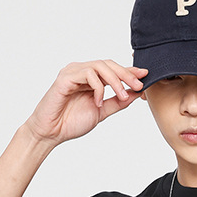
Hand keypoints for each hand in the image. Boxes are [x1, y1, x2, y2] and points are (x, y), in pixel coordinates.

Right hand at [23, 60, 148, 146]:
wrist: (51, 133)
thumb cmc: (71, 122)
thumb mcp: (101, 112)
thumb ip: (116, 103)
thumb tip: (134, 94)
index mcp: (90, 79)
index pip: (112, 70)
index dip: (129, 71)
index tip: (145, 76)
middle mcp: (81, 72)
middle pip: (108, 64)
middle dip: (126, 74)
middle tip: (138, 85)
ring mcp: (73, 72)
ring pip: (99, 66)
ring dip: (115, 80)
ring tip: (121, 95)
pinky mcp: (65, 78)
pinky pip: (87, 74)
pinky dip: (97, 87)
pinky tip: (97, 101)